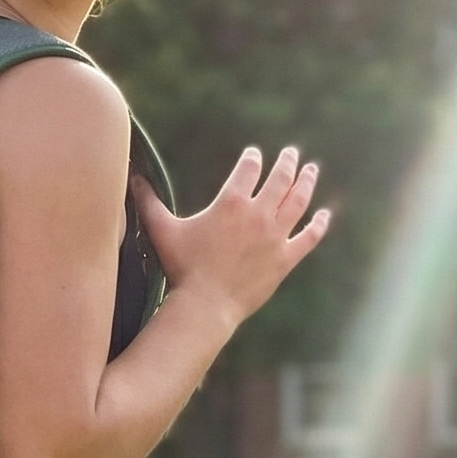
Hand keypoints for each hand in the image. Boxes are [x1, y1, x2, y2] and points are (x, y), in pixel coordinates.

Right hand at [133, 147, 331, 335]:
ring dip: (306, 182)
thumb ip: (148, 202)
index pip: (249, 168)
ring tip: (311, 169)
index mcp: (232, 202)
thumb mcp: (162, 230)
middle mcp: (258, 214)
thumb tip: (131, 179)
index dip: (252, 158)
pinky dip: (319, 224)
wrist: (205, 305)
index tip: (254, 155)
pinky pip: (308, 237)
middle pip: (280, 178)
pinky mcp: (285, 259)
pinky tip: (324, 215)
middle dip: (286, 162)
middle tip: (291, 153)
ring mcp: (275, 236)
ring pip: (298, 201)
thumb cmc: (181, 268)